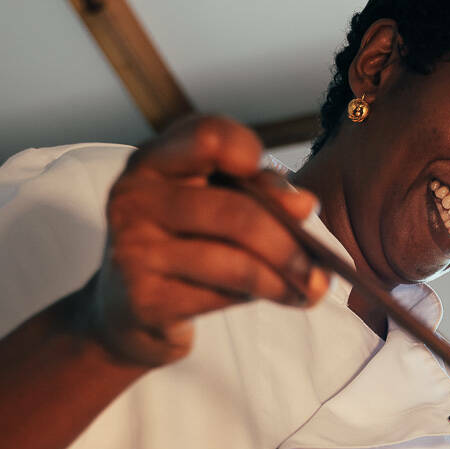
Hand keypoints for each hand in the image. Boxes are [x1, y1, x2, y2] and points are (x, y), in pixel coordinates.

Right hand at [84, 115, 330, 366]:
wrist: (128, 313)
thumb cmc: (185, 246)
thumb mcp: (217, 205)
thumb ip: (257, 192)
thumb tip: (305, 204)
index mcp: (153, 161)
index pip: (210, 135)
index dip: (256, 157)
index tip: (285, 191)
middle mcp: (134, 197)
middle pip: (238, 211)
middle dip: (291, 243)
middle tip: (321, 266)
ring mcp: (133, 248)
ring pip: (235, 259)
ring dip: (287, 277)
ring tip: (313, 287)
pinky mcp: (144, 298)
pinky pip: (222, 294)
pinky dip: (264, 297)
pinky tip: (285, 299)